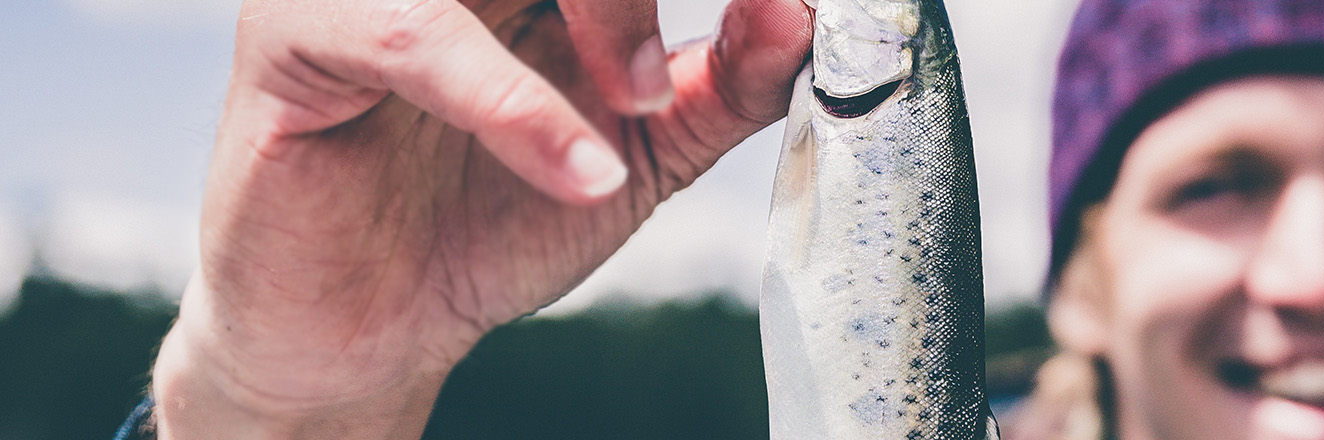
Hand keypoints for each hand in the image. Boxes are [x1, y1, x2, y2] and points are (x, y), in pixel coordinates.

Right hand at [147, 0, 807, 437]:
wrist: (375, 332)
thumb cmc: (490, 222)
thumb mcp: (646, 150)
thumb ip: (726, 81)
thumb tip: (800, 17)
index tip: (780, 7)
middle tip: (686, 68)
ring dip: (602, 13)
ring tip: (639, 110)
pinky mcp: (296, 38)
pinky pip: (413, 34)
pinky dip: (516, 103)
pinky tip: (582, 173)